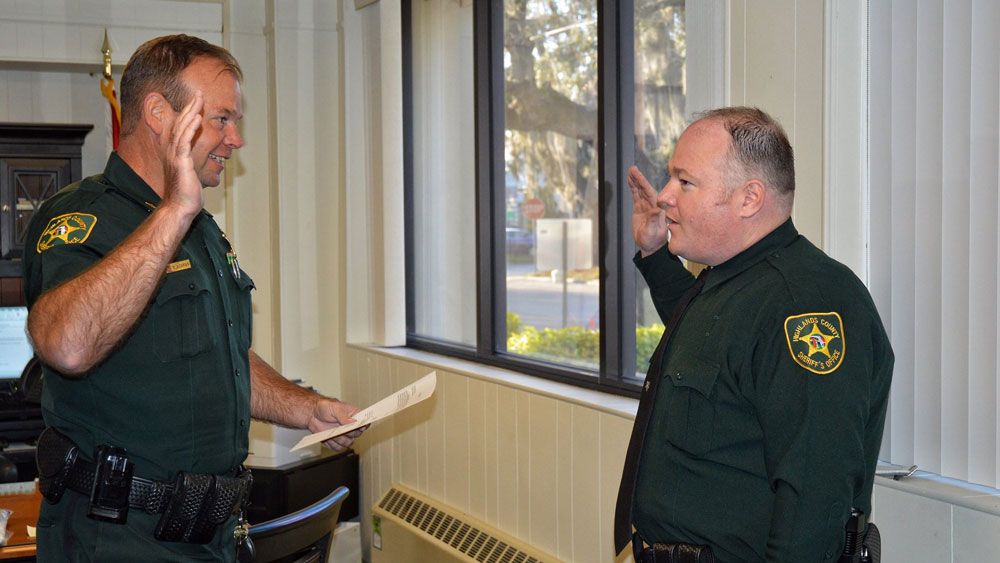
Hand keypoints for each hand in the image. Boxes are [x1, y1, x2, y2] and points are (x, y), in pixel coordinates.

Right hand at [161, 92, 204, 217]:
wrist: (178, 207)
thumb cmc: (184, 192)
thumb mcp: (188, 171)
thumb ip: (189, 160)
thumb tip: (195, 156)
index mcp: (173, 151)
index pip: (178, 127)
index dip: (186, 113)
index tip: (195, 101)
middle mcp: (171, 150)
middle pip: (179, 123)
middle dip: (189, 107)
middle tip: (198, 93)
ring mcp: (175, 155)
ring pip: (182, 128)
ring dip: (191, 112)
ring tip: (199, 100)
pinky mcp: (180, 162)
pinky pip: (185, 141)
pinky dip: (190, 128)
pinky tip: (197, 118)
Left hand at [307, 398, 366, 451]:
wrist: (313, 415)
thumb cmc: (325, 407)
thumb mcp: (335, 407)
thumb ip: (344, 415)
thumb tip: (353, 422)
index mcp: (355, 415)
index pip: (365, 422)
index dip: (363, 426)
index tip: (358, 427)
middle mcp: (351, 426)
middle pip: (357, 435)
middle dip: (347, 432)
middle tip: (339, 426)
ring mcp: (345, 435)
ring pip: (348, 443)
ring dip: (338, 438)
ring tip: (330, 431)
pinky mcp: (337, 442)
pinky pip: (338, 448)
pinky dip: (331, 443)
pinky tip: (327, 436)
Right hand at [628, 165, 668, 255]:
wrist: (650, 245)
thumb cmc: (654, 240)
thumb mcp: (654, 232)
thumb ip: (655, 220)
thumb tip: (657, 209)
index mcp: (658, 209)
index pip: (652, 194)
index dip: (646, 185)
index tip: (640, 178)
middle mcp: (653, 205)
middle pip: (646, 189)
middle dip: (639, 179)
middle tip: (633, 169)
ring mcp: (646, 205)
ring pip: (640, 190)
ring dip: (636, 180)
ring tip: (630, 170)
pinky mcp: (640, 207)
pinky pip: (636, 194)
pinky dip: (633, 187)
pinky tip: (629, 179)